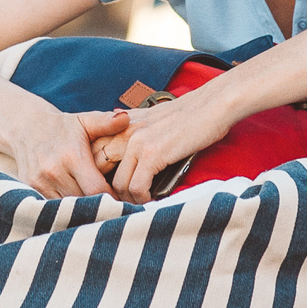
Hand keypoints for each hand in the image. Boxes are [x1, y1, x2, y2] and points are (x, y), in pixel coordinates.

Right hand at [6, 104, 129, 197]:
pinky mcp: (31, 190)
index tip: (123, 198)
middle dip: (100, 205)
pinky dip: (67, 209)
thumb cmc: (63, 127)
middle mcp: (54, 171)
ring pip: (69, 209)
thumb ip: (106, 122)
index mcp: (72, 156)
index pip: (97, 189)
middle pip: (85, 202)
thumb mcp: (84, 121)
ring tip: (97, 206)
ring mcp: (40, 182)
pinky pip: (54, 208)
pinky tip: (77, 205)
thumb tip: (126, 118)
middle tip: (115, 206)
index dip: (112, 197)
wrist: (25, 128)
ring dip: (83, 209)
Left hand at [100, 85, 237, 203]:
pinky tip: (152, 198)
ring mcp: (137, 142)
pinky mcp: (153, 153)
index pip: (93, 153)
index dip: (99, 176)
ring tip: (139, 203)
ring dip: (128, 199)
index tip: (111, 188)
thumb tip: (121, 142)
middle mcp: (123, 131)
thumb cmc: (188, 114)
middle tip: (122, 203)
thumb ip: (132, 128)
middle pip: (99, 170)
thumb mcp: (152, 116)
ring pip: (117, 184)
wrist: (213, 104)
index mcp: (121, 123)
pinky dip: (143, 198)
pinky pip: (137, 187)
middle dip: (109, 191)